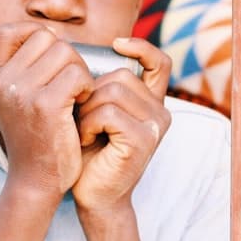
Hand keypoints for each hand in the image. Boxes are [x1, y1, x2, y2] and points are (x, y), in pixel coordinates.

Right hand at [0, 23, 93, 198]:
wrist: (37, 179)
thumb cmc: (35, 134)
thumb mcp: (17, 97)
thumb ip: (23, 65)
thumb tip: (46, 29)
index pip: (10, 30)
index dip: (35, 33)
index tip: (50, 55)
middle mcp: (2, 80)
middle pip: (46, 37)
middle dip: (65, 55)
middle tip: (68, 83)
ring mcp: (22, 92)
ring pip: (66, 52)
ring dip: (79, 71)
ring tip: (74, 95)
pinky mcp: (46, 105)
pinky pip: (78, 74)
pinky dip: (87, 87)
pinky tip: (80, 104)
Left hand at [71, 38, 171, 213]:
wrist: (93, 195)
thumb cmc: (89, 153)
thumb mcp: (97, 112)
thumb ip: (103, 86)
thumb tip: (83, 55)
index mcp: (151, 102)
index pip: (158, 62)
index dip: (141, 47)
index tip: (116, 44)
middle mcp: (159, 111)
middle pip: (121, 75)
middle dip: (91, 92)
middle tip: (81, 118)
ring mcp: (155, 125)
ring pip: (111, 91)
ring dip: (86, 110)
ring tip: (83, 131)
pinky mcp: (144, 140)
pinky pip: (107, 113)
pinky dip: (87, 124)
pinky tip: (84, 140)